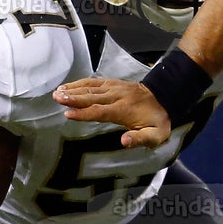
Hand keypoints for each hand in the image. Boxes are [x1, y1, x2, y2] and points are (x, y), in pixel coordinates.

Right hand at [54, 78, 172, 149]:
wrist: (165, 98)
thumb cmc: (158, 121)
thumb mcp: (155, 135)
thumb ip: (140, 139)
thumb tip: (124, 141)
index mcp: (124, 110)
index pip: (100, 111)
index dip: (83, 113)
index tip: (68, 114)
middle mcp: (117, 96)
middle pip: (91, 97)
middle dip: (73, 98)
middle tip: (56, 98)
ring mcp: (114, 88)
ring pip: (91, 87)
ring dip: (73, 89)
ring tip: (57, 92)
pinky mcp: (113, 84)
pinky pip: (95, 82)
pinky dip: (81, 83)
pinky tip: (69, 86)